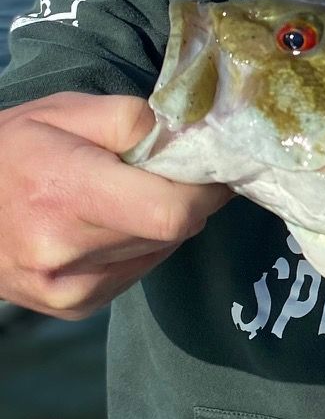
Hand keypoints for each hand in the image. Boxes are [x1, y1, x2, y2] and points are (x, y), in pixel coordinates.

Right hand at [0, 93, 231, 319]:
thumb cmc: (11, 149)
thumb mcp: (64, 112)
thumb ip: (132, 120)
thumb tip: (190, 135)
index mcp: (65, 194)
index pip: (173, 211)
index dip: (205, 189)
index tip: (211, 166)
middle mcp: (66, 252)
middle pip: (172, 231)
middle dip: (185, 198)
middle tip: (167, 170)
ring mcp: (70, 289)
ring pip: (160, 252)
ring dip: (161, 222)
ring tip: (125, 195)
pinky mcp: (75, 306)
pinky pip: (138, 271)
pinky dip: (139, 245)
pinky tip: (107, 224)